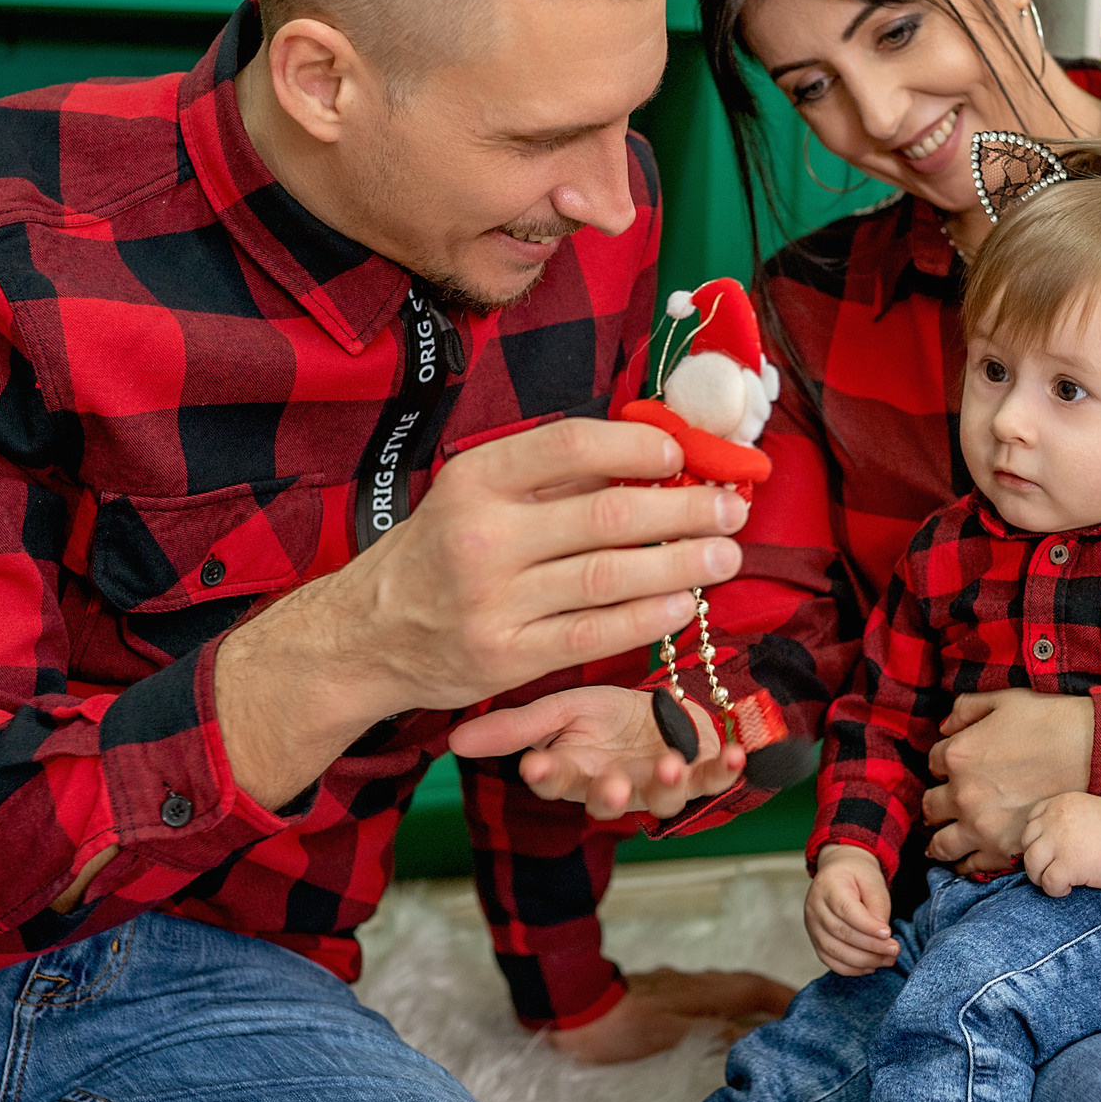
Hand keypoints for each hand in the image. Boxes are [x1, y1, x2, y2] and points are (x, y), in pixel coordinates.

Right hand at [214, 419, 745, 809]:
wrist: (368, 634)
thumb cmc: (440, 554)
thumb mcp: (476, 496)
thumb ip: (553, 477)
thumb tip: (652, 453)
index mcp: (477, 480)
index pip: (571, 445)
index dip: (638, 446)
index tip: (683, 456)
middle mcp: (483, 537)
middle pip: (605, 515)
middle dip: (683, 510)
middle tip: (732, 508)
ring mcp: (493, 601)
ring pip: (608, 577)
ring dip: (680, 563)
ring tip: (726, 554)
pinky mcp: (506, 656)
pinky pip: (593, 634)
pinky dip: (646, 617)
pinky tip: (684, 603)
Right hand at [450, 686, 746, 819]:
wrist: (670, 712)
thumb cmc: (611, 716)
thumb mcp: (562, 710)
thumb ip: (518, 727)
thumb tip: (454, 741)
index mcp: (579, 771)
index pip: (555, 779)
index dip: (547, 776)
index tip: (535, 767)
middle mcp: (618, 786)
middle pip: (608, 800)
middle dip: (608, 795)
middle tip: (608, 787)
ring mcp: (660, 785)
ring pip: (661, 797)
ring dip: (666, 784)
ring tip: (669, 763)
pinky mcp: (701, 775)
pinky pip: (714, 779)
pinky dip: (726, 770)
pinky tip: (737, 754)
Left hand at [542, 967, 797, 1063]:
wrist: (569, 1010)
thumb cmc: (618, 1028)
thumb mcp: (672, 1036)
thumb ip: (714, 1033)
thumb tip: (754, 1036)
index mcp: (701, 991)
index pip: (754, 989)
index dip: (784, 997)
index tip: (809, 1007)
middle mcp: (692, 982)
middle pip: (742, 987)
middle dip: (772, 1000)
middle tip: (795, 1017)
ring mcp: (673, 986)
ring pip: (721, 992)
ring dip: (746, 1004)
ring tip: (763, 1025)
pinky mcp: (656, 994)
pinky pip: (702, 998)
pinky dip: (721, 1009)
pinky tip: (715, 1024)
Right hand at [805, 846, 897, 974]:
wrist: (838, 873)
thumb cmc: (858, 876)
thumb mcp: (873, 881)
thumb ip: (878, 905)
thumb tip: (882, 936)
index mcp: (829, 885)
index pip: (846, 910)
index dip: (867, 926)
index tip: (888, 934)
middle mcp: (815, 906)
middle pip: (841, 932)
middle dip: (871, 946)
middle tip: (894, 950)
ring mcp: (812, 925)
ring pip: (834, 950)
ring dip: (863, 960)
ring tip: (887, 960)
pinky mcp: (815, 940)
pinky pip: (830, 960)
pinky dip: (851, 968)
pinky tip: (871, 966)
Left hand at [920, 691, 1093, 873]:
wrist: (1096, 755)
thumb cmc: (1052, 721)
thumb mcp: (1004, 700)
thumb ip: (966, 709)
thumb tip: (945, 728)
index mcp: (959, 755)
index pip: (934, 763)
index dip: (945, 764)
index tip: (956, 768)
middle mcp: (963, 794)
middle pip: (931, 807)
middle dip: (937, 803)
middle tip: (944, 806)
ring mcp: (982, 827)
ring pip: (941, 844)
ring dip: (939, 840)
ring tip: (941, 840)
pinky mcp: (1004, 850)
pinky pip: (970, 865)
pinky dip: (965, 862)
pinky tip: (966, 858)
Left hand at [1021, 792, 1100, 895]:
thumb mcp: (1088, 812)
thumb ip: (1066, 822)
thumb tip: (1051, 847)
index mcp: (1060, 804)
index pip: (1032, 821)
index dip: (1039, 839)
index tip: (1051, 850)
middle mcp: (1054, 820)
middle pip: (1027, 842)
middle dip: (1037, 858)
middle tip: (1053, 869)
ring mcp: (1059, 842)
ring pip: (1031, 863)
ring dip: (1040, 876)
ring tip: (1058, 881)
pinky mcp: (1068, 865)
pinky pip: (1047, 882)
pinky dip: (1055, 889)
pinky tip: (1070, 888)